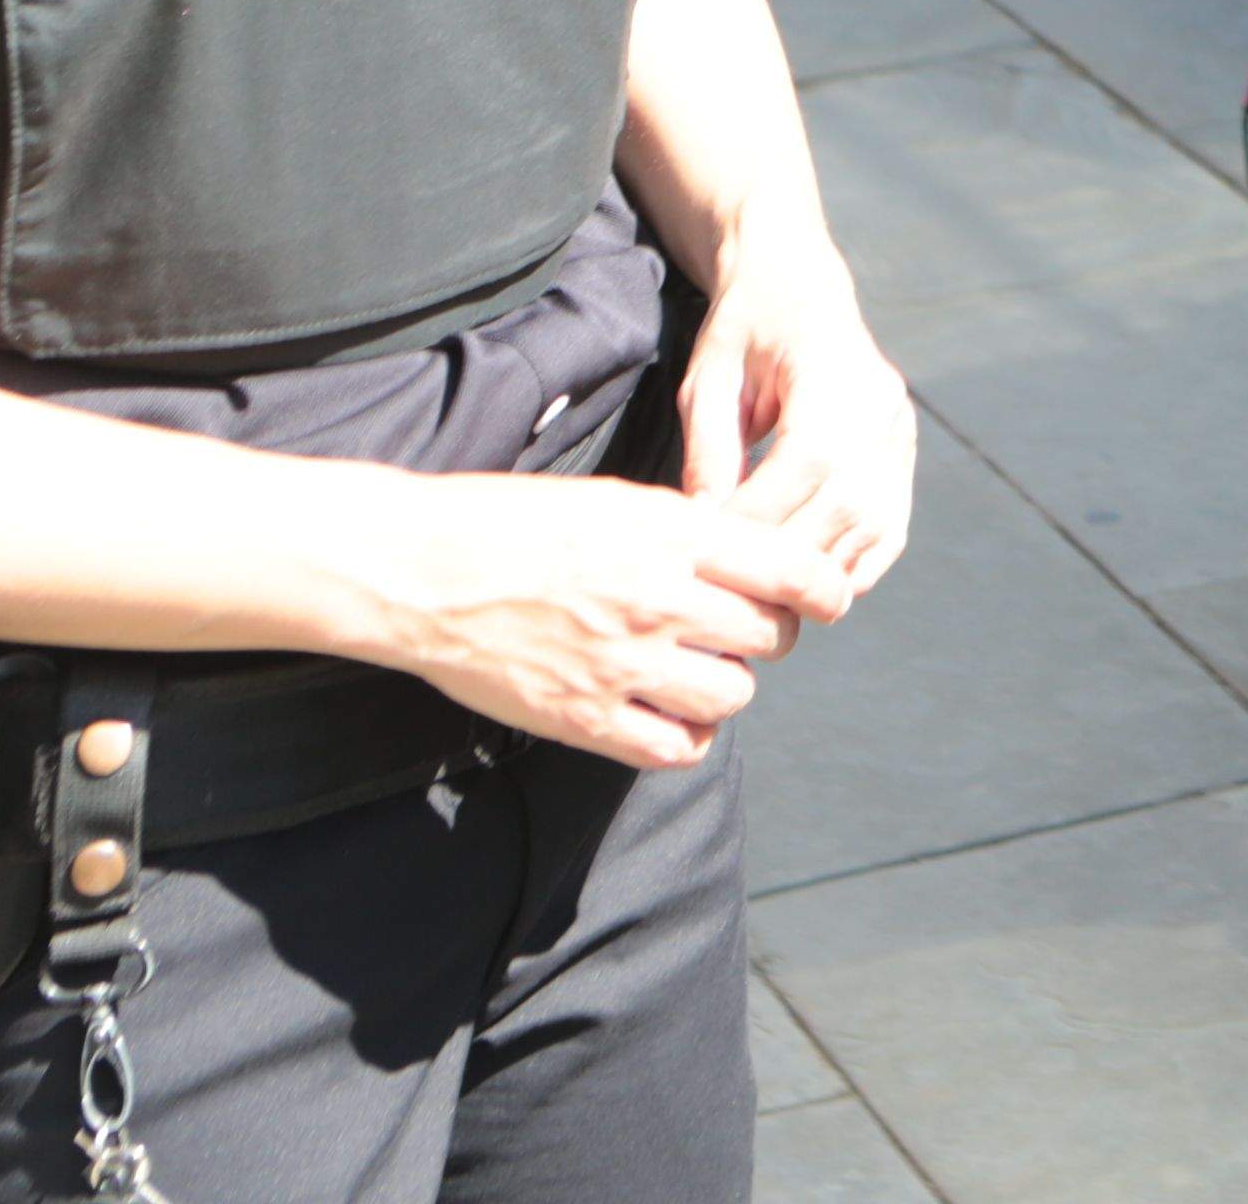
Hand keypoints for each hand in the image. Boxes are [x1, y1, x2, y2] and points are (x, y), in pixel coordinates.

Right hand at [350, 466, 859, 769]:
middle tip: (742, 632)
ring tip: (701, 672)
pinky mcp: (585, 718)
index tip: (826, 600)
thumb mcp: (613, 501)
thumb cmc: (510, 522)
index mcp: (669, 535)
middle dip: (768, 636)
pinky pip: (675, 747)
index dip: (823, 590)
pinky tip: (669, 715)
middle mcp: (657, 599)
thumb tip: (746, 558)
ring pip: (733, 695)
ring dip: (728, 686)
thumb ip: (684, 532)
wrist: (421, 570)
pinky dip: (686, 736)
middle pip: (768, 637)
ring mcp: (622, 664)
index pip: (788, 570)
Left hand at [675, 252, 918, 599]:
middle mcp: (882, 405)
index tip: (707, 548)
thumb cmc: (745, 330)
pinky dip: (852, 565)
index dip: (757, 518)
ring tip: (766, 593)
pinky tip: (810, 581)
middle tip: (731, 584)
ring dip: (818, 571)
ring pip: (871, 528)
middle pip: (844, 506)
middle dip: (784, 555)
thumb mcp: (709, 379)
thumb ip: (709, 451)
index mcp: (833, 370)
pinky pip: (889, 530)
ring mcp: (901, 432)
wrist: (797, 288)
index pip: (804, 466)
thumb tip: (706, 530)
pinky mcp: (905, 454)